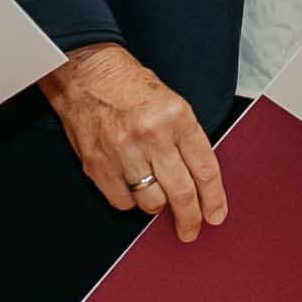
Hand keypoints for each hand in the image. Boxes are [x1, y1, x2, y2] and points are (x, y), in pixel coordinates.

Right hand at [43, 41, 228, 239]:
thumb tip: (199, 182)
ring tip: (154, 191)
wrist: (86, 72)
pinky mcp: (98, 164)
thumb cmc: (129, 86)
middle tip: (191, 229)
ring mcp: (122, 152)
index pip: (204, 168)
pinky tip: (130, 184)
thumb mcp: (171, 103)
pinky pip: (122, 201)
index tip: (216, 214)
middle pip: (180, 192)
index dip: (213, 198)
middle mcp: (151, 135)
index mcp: (176, 117)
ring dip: (156, 204)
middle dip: (190, 218)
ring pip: (151, 202)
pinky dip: (129, 199)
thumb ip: (185, 140)